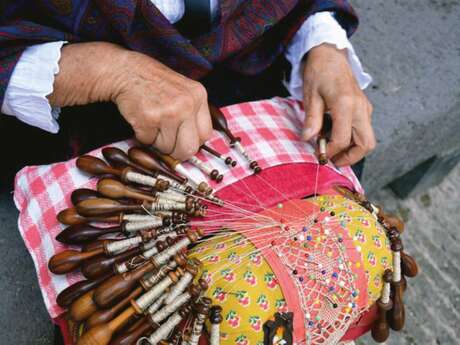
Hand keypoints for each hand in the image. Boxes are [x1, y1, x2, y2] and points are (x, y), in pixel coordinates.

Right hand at [49, 42, 211, 160]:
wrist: (124, 70)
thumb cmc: (153, 82)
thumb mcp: (183, 90)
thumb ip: (192, 113)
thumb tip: (194, 145)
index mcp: (199, 96)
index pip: (205, 135)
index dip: (192, 141)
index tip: (182, 140)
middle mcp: (188, 104)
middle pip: (190, 148)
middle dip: (176, 151)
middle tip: (166, 141)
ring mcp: (169, 112)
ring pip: (168, 148)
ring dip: (157, 142)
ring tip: (152, 123)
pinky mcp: (149, 118)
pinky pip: (148, 142)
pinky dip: (142, 136)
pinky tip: (141, 119)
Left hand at [301, 43, 375, 166]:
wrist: (330, 55)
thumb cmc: (319, 72)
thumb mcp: (311, 95)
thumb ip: (312, 119)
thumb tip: (308, 139)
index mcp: (345, 104)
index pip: (342, 139)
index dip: (330, 151)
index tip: (318, 153)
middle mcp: (360, 108)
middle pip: (366, 144)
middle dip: (350, 157)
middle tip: (331, 159)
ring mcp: (365, 109)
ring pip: (367, 140)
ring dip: (352, 150)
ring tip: (332, 148)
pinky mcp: (364, 109)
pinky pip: (363, 131)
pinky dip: (352, 140)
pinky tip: (335, 135)